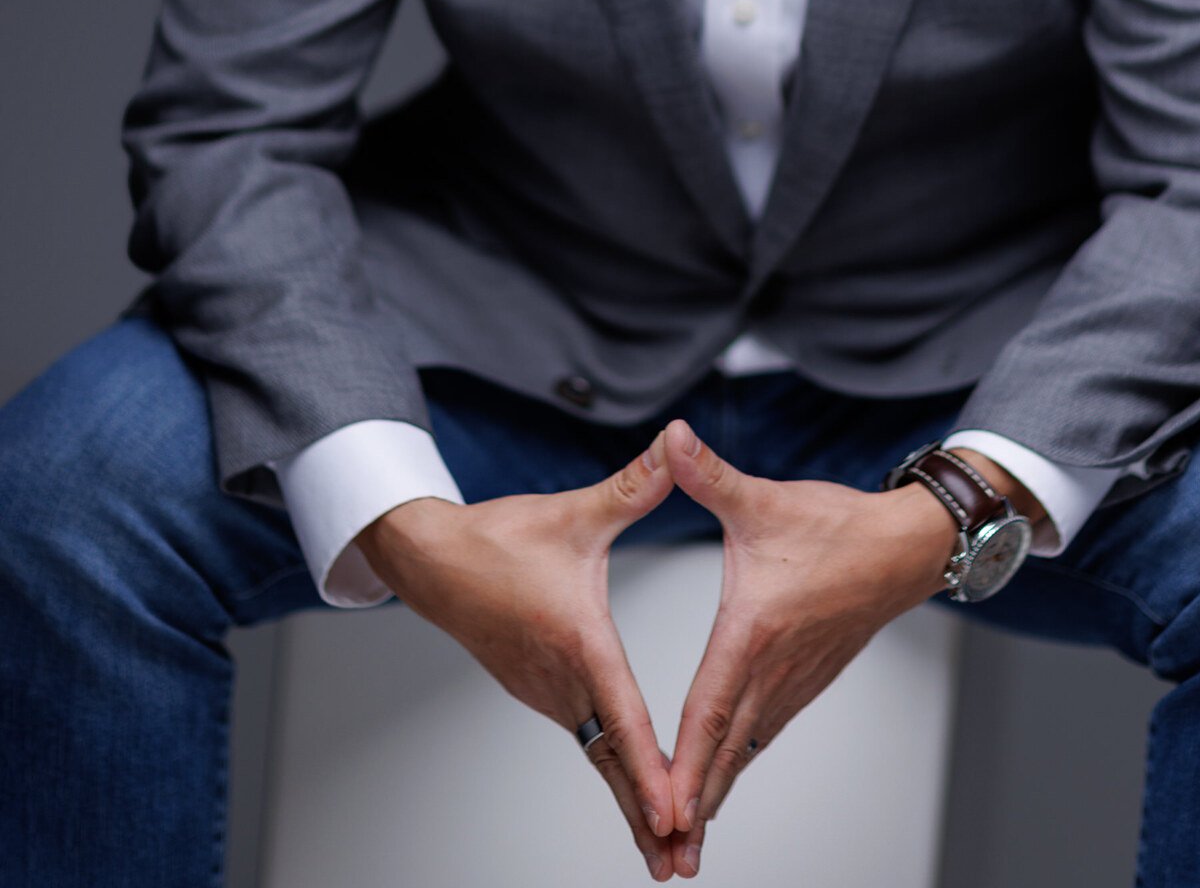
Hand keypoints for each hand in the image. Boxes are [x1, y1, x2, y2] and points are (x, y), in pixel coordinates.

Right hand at [354, 436, 683, 879]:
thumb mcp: (576, 510)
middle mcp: (560, 680)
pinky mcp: (538, 691)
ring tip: (666, 845)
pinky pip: (583, 738)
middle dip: (645, 814)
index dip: (651, 768)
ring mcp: (545, 692)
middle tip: (678, 866)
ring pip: (597, 754)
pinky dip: (611, 769)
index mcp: (576, 642)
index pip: (622, 717)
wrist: (431, 558)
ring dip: (630, 797)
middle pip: (611, 760)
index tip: (674, 814)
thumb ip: (635, 484)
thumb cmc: (501, 536)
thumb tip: (678, 443)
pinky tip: (634, 787)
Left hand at [658, 418, 955, 872]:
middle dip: (695, 806)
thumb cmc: (836, 525)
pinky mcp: (806, 682)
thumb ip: (708, 474)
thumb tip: (669, 437)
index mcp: (754, 632)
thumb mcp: (763, 497)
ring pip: (746, 750)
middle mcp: (774, 670)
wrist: (905, 547)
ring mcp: (794, 683)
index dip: (684, 762)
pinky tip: (722, 784)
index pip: (710, 709)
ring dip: (716, 794)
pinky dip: (738, 766)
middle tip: (669, 859)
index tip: (664, 809)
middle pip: (726, 751)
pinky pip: (764, 734)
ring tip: (688, 842)